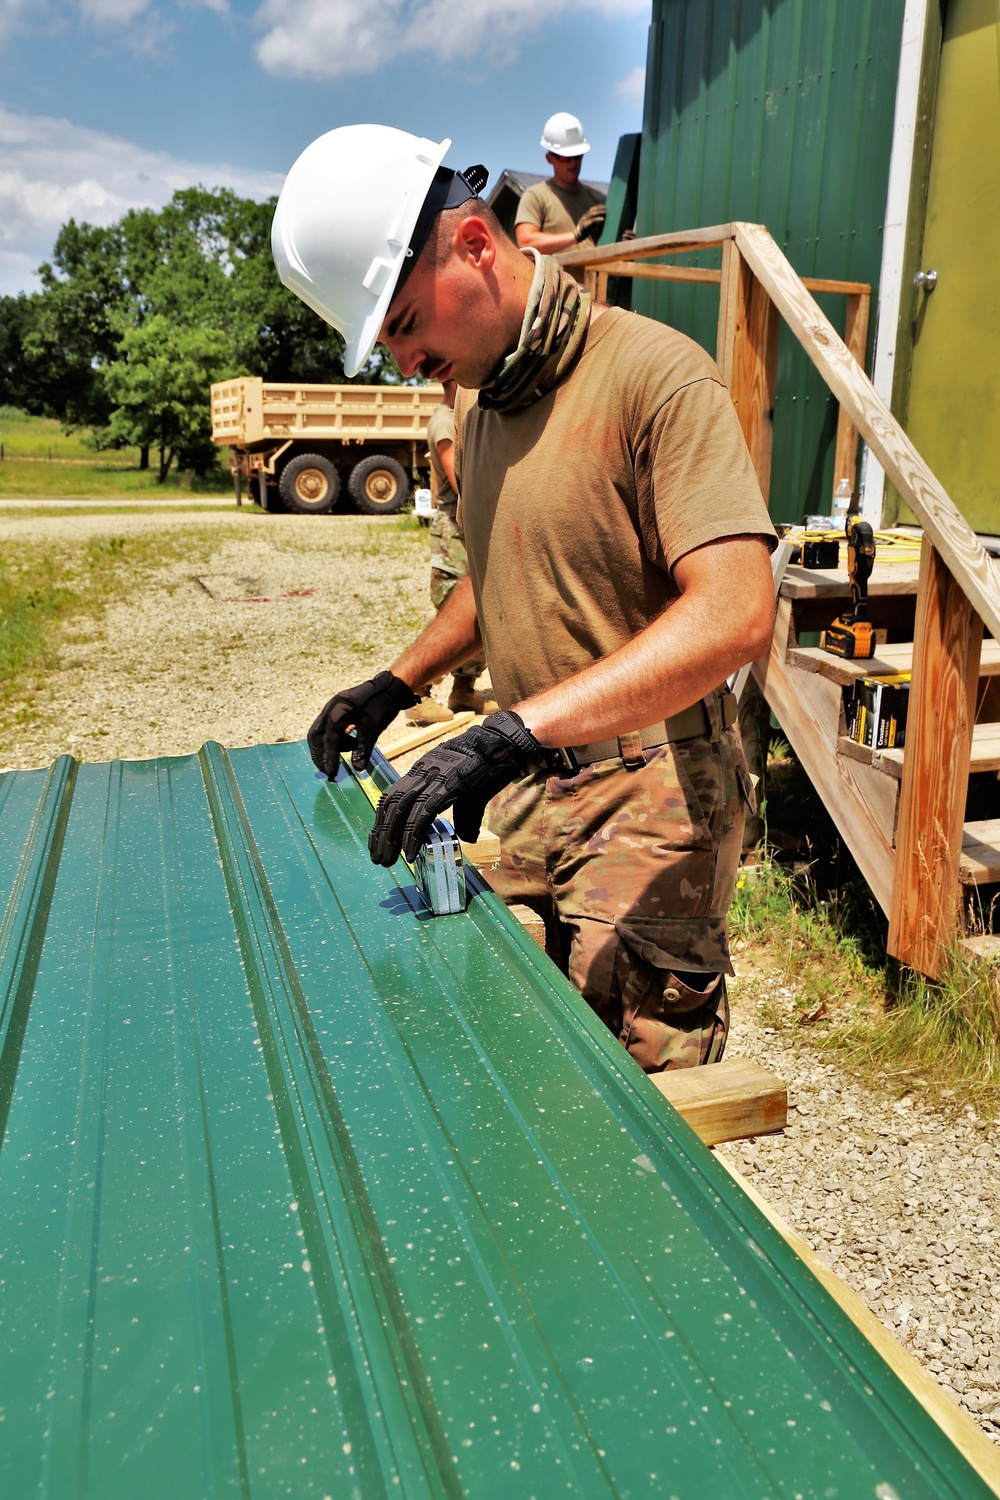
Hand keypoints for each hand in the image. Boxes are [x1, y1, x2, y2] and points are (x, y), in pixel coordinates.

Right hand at [308, 670, 417, 775]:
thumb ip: (363, 749)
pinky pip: (329, 726)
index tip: (331, 774)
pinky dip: (335, 738)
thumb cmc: (382, 705)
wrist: (391, 686)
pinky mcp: (338, 708)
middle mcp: (330, 709)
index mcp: (336, 713)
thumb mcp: (373, 729)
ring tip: (341, 757)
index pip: (329, 741)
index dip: (329, 760)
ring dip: (328, 747)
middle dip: (321, 754)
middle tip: (327, 770)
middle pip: (316, 736)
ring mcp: (332, 707)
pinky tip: (349, 744)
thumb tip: (358, 769)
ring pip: (321, 732)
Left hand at [369, 710, 540, 865]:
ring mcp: (435, 777)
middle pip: (391, 804)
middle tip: (378, 858)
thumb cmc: (488, 766)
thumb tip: (466, 837)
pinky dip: (413, 834)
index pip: (393, 796)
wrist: (506, 745)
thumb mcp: (469, 792)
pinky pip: (424, 812)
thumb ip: (463, 815)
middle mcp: (423, 772)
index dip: (382, 820)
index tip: (377, 841)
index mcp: (423, 771)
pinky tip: (410, 852)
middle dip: (381, 833)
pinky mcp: (449, 785)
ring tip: (387, 860)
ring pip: (402, 809)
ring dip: (391, 838)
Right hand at [574, 203, 605, 242]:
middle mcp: (584, 216)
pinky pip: (592, 220)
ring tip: (606, 212)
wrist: (577, 237)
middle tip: (607, 209)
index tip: (605, 207)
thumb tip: (602, 219)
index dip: (599, 206)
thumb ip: (594, 222)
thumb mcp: (590, 225)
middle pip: (593, 209)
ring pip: (593, 213)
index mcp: (586, 216)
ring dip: (600, 212)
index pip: (593, 208)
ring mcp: (584, 220)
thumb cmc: (585, 232)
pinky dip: (598, 219)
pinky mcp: (585, 225)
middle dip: (600, 208)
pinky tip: (603, 219)